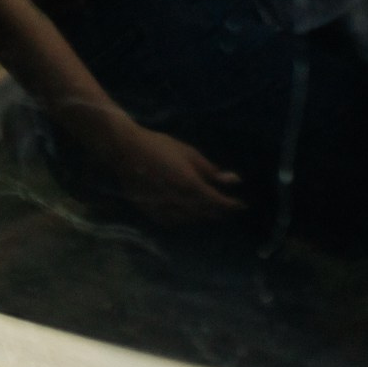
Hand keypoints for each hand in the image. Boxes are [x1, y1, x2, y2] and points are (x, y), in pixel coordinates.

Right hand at [98, 123, 244, 223]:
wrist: (125, 150)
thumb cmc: (159, 146)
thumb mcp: (188, 153)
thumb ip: (210, 170)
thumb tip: (233, 180)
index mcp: (190, 185)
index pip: (217, 202)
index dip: (231, 205)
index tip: (242, 205)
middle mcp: (179, 201)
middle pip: (204, 212)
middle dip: (218, 211)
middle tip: (227, 208)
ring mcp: (163, 208)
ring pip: (189, 218)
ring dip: (202, 216)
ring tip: (208, 211)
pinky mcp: (150, 210)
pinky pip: (172, 220)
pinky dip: (183, 219)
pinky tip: (185, 214)